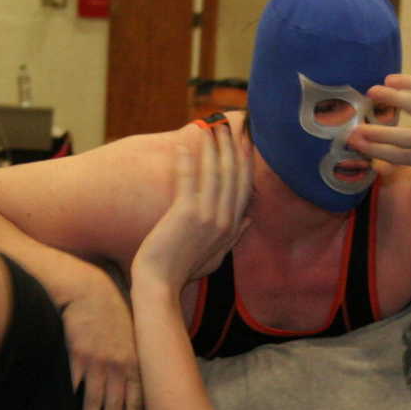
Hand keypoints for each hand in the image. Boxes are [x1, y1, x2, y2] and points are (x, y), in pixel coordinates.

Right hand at [60, 272, 142, 409]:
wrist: (90, 292)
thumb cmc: (112, 312)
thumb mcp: (133, 333)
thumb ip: (137, 358)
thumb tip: (139, 380)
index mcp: (134, 361)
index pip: (137, 397)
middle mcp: (117, 365)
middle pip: (116, 404)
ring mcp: (96, 363)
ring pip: (94, 400)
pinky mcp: (75, 357)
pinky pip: (74, 386)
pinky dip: (71, 404)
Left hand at [133, 120, 252, 289]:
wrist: (161, 284)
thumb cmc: (183, 271)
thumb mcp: (216, 256)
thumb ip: (235, 235)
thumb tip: (249, 218)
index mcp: (231, 227)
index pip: (244, 187)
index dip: (245, 162)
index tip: (244, 142)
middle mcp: (224, 219)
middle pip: (233, 175)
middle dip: (231, 147)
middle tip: (228, 125)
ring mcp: (206, 216)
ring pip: (214, 173)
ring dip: (212, 147)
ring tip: (209, 127)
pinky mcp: (186, 213)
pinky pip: (188, 179)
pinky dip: (187, 160)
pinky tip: (183, 145)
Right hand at [349, 74, 410, 167]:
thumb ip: (407, 150)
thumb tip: (367, 148)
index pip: (400, 157)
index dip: (376, 151)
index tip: (354, 142)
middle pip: (407, 140)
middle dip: (378, 135)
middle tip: (354, 129)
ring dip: (391, 100)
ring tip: (371, 93)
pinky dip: (408, 83)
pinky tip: (390, 80)